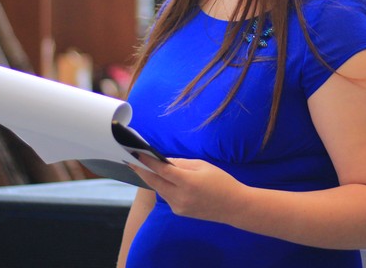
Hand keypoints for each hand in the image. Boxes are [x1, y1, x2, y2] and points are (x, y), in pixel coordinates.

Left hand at [130, 155, 246, 222]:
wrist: (234, 207)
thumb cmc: (222, 182)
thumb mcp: (203, 166)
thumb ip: (182, 164)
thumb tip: (165, 161)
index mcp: (187, 182)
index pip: (162, 170)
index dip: (147, 161)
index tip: (136, 154)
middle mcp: (180, 197)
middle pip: (154, 182)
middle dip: (142, 171)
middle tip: (131, 160)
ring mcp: (178, 207)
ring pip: (160, 190)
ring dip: (153, 179)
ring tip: (146, 167)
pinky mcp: (179, 212)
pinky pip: (167, 196)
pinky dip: (164, 187)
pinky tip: (165, 180)